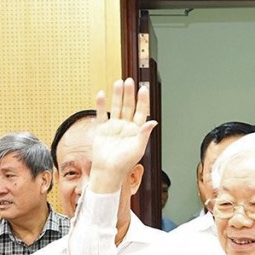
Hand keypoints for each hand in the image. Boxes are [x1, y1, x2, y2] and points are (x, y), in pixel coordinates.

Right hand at [89, 78, 157, 193]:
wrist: (107, 173)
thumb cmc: (124, 164)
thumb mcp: (137, 149)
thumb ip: (144, 134)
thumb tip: (153, 122)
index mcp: (137, 131)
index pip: (141, 112)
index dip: (142, 101)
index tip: (143, 89)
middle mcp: (126, 127)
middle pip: (128, 106)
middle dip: (129, 94)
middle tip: (129, 81)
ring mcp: (114, 127)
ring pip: (116, 108)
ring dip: (117, 95)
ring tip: (118, 83)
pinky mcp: (102, 130)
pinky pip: (101, 114)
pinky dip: (101, 105)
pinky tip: (102, 94)